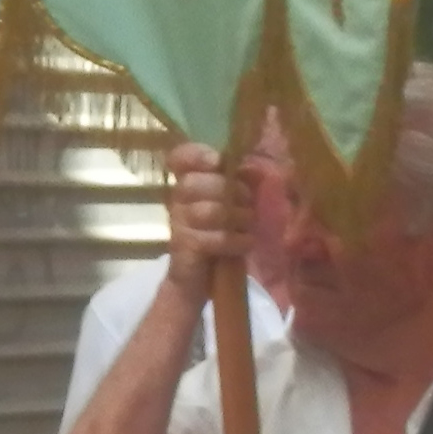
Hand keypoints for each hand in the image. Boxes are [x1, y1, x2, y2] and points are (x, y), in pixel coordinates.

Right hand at [164, 142, 250, 291]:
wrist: (197, 278)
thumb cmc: (217, 234)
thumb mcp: (230, 205)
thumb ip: (239, 184)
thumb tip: (255, 168)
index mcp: (187, 182)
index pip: (180, 157)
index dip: (196, 154)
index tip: (217, 161)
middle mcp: (177, 200)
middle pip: (194, 183)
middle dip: (229, 190)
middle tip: (248, 203)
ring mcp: (178, 223)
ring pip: (208, 211)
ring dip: (237, 217)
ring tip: (248, 225)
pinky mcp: (184, 247)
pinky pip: (213, 238)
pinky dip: (235, 240)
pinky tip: (245, 243)